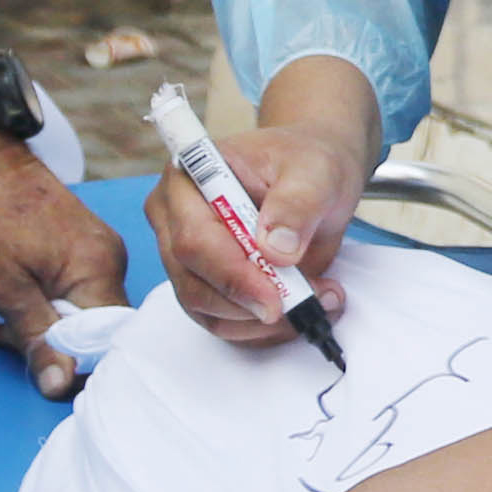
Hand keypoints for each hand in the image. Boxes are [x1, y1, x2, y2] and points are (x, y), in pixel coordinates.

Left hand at [0, 136, 127, 398]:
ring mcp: (98, 250)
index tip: (33, 361)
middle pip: (92, 329)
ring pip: (77, 311)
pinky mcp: (83, 246)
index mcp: (98, 269)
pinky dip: (41, 301)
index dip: (72, 361)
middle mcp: (110, 260)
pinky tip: (9, 297)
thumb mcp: (2, 287)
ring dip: (37, 323)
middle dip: (43, 340)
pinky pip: (71, 290)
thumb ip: (37, 337)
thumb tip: (60, 387)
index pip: (107, 340)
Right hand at [153, 115, 364, 349]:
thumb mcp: (315, 172)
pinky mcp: (205, 283)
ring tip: (317, 302)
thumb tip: (276, 250)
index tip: (276, 301)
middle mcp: (174, 221)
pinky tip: (300, 309)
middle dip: (251, 306)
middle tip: (308, 305)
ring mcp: (185, 256)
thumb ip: (297, 205)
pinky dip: (261, 328)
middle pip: (193, 284)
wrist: (314, 174)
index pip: (195, 241)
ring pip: (207, 310)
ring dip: (261, 322)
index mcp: (188, 181)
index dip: (233, 277)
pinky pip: (223, 321)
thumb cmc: (307, 162)